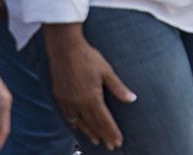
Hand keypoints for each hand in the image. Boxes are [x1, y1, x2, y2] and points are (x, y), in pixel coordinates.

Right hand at [44, 25, 135, 150]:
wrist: (65, 48)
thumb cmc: (88, 57)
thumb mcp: (107, 71)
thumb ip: (118, 88)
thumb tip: (132, 99)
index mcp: (91, 98)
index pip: (104, 121)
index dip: (112, 132)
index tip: (118, 142)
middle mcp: (78, 104)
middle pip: (93, 125)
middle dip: (103, 136)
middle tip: (111, 146)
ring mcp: (67, 101)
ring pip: (79, 123)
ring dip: (89, 133)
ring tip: (97, 141)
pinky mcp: (59, 96)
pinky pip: (68, 116)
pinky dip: (75, 124)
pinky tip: (77, 126)